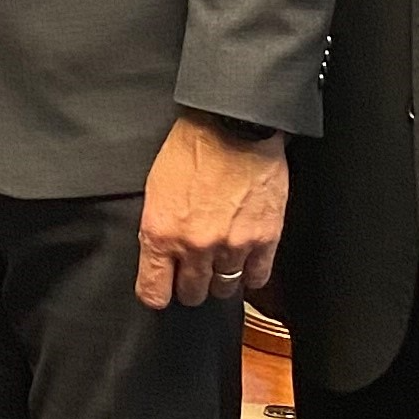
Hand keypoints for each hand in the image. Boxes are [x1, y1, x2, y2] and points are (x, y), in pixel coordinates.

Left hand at [135, 113, 289, 309]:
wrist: (233, 123)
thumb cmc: (192, 146)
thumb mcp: (156, 187)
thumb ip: (158, 227)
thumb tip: (160, 254)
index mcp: (161, 233)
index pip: (153, 292)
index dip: (157, 294)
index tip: (162, 289)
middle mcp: (195, 246)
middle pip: (191, 294)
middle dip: (190, 285)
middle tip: (193, 271)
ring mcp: (232, 245)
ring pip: (224, 288)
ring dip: (220, 279)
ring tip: (219, 263)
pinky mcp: (264, 239)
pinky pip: (257, 277)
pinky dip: (250, 274)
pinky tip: (245, 262)